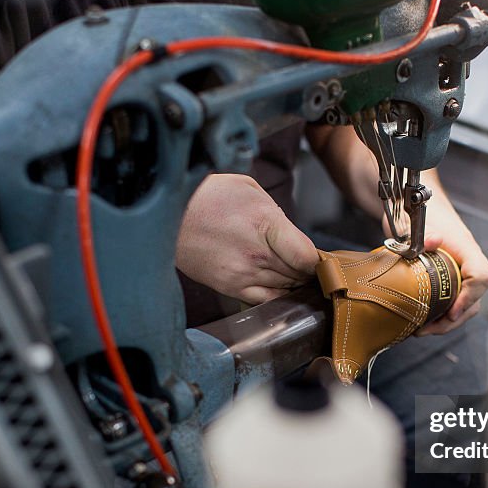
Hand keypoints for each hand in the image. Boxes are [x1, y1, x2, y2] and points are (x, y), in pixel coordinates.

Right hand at [176, 174, 318, 304]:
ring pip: (285, 288)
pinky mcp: (229, 287)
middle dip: (308, 272)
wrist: (166, 216)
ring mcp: (242, 274)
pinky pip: (264, 300)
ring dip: (294, 283)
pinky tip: (279, 287)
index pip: (308, 256)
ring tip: (295, 275)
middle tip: (312, 269)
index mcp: (265, 223)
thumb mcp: (248, 187)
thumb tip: (291, 235)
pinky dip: (277, 296)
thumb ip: (276, 213)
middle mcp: (257, 253)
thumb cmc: (206, 196)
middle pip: (299, 274)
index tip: (321, 259)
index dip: (319, 261)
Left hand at [384, 206, 487, 335]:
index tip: (451, 312)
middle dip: (454, 318)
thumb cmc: (416, 212)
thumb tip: (434, 241)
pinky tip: (423, 319)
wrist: (412, 205)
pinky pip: (454, 300)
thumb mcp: (413, 220)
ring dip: (447, 321)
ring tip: (422, 329)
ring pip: (466, 303)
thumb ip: (422, 232)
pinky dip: (441, 314)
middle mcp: (466, 261)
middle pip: (475, 297)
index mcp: (463, 247)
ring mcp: (459, 270)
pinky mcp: (449, 277)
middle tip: (426, 329)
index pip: (481, 275)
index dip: (469, 297)